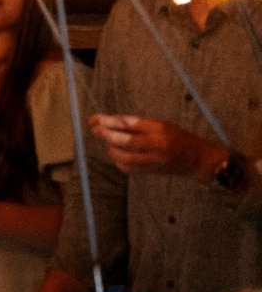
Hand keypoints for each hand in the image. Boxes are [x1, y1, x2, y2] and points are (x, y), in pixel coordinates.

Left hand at [93, 114, 222, 178]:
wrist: (196, 159)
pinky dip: (118, 160)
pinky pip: (128, 167)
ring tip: (109, 141)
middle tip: (96, 129)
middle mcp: (157, 146)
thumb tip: (109, 122)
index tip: (95, 119)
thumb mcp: (161, 124)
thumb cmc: (178, 137)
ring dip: (111, 148)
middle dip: (106, 135)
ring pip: (124, 156)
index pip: (129, 124)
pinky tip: (117, 153)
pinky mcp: (151, 172)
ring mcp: (154, 161)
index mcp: (160, 129)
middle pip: (125, 141)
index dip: (109, 121)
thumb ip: (137, 124)